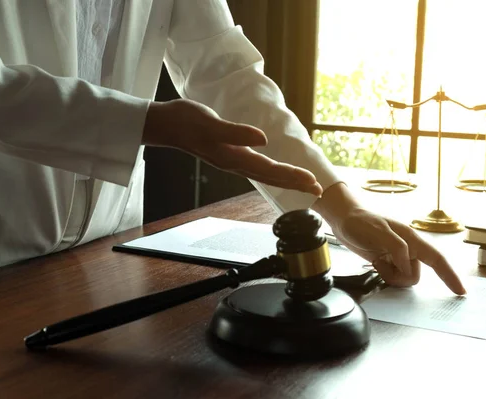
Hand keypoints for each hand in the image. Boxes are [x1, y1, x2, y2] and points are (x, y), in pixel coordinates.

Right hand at [142, 99, 322, 196]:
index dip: (292, 176)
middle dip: (296, 184)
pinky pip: (258, 169)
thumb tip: (262, 139)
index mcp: (233, 157)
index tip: (313, 181)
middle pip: (271, 177)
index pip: (270, 170)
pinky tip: (278, 172)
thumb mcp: (210, 123)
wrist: (167, 125)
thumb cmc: (186, 121)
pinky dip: (273, 172)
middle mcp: (235, 163)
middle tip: (319, 190)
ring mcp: (232, 161)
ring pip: (265, 175)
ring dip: (287, 180)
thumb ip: (235, 132)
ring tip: (305, 184)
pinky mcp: (230, 155)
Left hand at [313, 184, 465, 294]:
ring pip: (404, 278)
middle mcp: (408, 249)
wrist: (343, 220)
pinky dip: (385, 275)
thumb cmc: (361, 222)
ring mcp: (398, 256)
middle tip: (381, 265)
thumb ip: (397, 249)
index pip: (437, 259)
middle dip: (399, 277)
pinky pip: (393, 277)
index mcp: (412, 239)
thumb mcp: (379, 232)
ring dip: (390, 276)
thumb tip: (408, 267)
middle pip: (415, 275)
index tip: (461, 292)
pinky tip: (375, 263)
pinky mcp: (387, 261)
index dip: (450, 276)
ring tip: (377, 262)